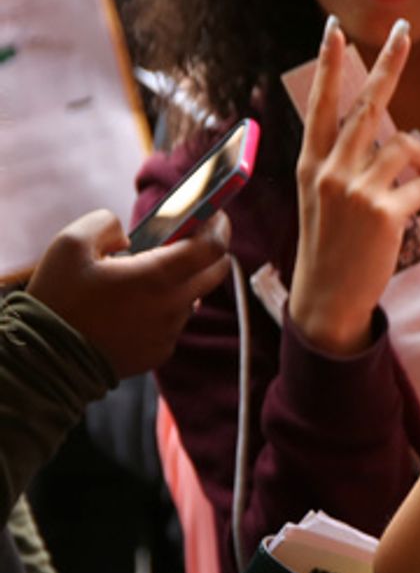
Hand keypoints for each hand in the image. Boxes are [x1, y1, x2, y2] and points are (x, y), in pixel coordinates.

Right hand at [28, 209, 231, 377]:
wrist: (46, 358)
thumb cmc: (58, 298)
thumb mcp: (70, 244)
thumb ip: (105, 224)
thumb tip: (127, 235)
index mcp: (156, 277)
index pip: (212, 248)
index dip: (219, 227)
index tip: (215, 214)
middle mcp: (172, 307)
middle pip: (215, 273)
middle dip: (211, 251)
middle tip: (193, 237)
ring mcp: (169, 333)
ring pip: (192, 298)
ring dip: (180, 282)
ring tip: (145, 277)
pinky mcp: (160, 352)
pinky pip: (172, 323)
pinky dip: (162, 309)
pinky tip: (131, 307)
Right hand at [287, 17, 419, 355]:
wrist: (328, 295)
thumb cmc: (331, 245)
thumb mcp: (323, 198)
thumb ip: (344, 163)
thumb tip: (389, 136)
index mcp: (311, 162)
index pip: (321, 104)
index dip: (330, 65)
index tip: (334, 29)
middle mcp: (329, 169)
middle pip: (366, 106)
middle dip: (388, 66)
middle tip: (405, 32)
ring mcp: (355, 190)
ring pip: (404, 146)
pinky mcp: (382, 212)